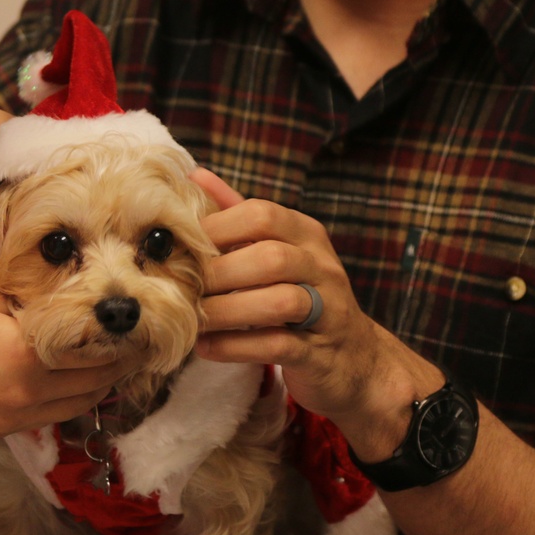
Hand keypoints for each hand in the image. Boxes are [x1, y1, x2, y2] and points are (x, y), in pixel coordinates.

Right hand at [0, 291, 135, 439]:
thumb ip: (33, 310)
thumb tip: (68, 311)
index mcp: (28, 356)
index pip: (93, 354)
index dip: (121, 345)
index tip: (137, 333)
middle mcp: (29, 394)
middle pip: (94, 385)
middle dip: (119, 368)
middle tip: (136, 351)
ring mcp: (16, 419)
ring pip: (77, 407)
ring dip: (98, 389)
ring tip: (111, 369)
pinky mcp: (1, 432)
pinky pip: (49, 418)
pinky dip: (67, 402)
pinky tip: (71, 385)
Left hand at [191, 169, 439, 447]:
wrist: (354, 359)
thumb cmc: (302, 298)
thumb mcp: (276, 250)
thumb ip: (237, 216)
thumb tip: (194, 176)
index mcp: (307, 234)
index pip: (263, 215)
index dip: (217, 229)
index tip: (181, 248)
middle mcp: (323, 267)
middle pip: (271, 257)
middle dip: (220, 273)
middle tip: (183, 287)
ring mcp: (328, 311)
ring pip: (279, 301)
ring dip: (226, 311)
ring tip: (194, 319)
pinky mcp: (319, 353)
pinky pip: (276, 345)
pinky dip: (235, 346)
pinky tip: (206, 347)